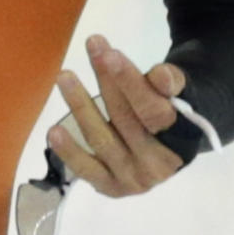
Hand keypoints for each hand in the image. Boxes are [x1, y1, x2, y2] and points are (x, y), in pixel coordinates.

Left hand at [48, 36, 187, 197]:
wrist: (170, 147)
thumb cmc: (169, 111)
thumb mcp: (178, 93)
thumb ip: (169, 82)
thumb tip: (160, 74)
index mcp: (180, 140)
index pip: (152, 109)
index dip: (130, 82)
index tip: (109, 54)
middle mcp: (157, 164)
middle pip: (125, 119)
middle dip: (106, 80)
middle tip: (92, 46)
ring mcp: (133, 179)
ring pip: (102, 139)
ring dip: (81, 107)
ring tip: (64, 77)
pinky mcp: (111, 188)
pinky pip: (87, 170)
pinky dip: (69, 152)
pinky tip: (53, 132)